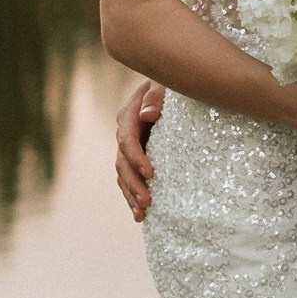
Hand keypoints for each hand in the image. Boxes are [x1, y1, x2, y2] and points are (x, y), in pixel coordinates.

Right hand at [114, 78, 163, 221]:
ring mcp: (129, 147)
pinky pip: (130, 179)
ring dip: (131, 195)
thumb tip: (146, 115)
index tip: (151, 173)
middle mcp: (125, 133)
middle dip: (134, 184)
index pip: (127, 140)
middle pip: (122, 162)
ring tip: (142, 214)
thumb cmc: (172, 82)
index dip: (136, 158)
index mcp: (128, 115)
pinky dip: (133, 196)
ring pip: (123, 175)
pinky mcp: (137, 157)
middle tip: (148, 202)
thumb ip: (156, 96)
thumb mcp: (166, 83)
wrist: (173, 87)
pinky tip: (141, 215)